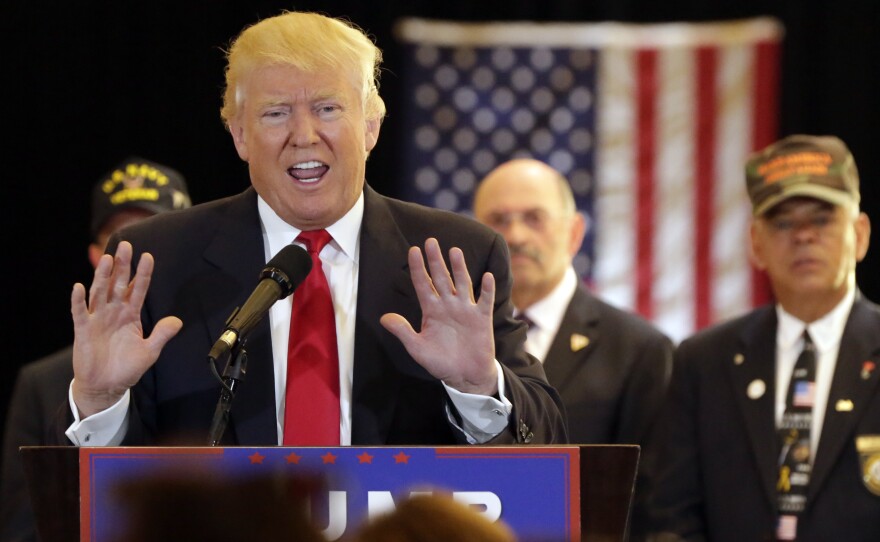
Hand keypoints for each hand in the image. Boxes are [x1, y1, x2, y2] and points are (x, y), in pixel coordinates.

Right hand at [70, 241, 181, 416]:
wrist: (106, 386)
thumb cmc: (126, 367)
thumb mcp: (149, 351)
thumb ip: (161, 335)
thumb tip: (177, 321)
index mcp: (130, 315)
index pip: (138, 289)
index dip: (143, 273)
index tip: (148, 256)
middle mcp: (114, 312)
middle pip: (118, 284)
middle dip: (123, 266)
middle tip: (127, 246)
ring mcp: (98, 319)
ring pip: (100, 292)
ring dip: (103, 276)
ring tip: (108, 259)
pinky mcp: (83, 330)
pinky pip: (80, 313)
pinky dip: (78, 300)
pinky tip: (79, 287)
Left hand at [380, 238, 497, 394]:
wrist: (465, 376)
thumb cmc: (440, 362)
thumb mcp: (417, 348)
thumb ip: (403, 332)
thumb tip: (383, 318)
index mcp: (432, 310)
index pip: (423, 284)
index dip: (418, 268)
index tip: (413, 250)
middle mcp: (448, 305)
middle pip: (441, 278)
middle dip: (436, 260)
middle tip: (431, 241)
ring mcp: (466, 310)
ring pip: (462, 283)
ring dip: (459, 268)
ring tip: (454, 251)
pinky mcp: (481, 318)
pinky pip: (485, 300)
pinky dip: (486, 289)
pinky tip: (486, 276)